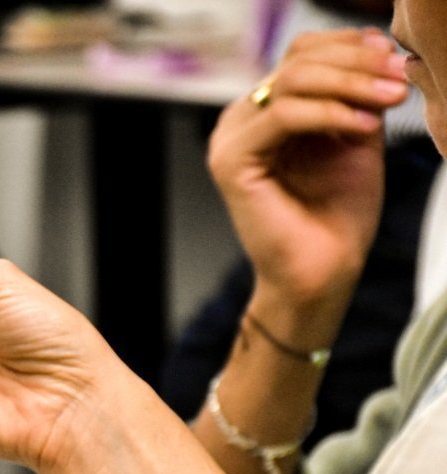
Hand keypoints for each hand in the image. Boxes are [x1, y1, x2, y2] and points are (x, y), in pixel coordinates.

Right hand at [209, 29, 407, 310]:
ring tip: (388, 101)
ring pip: (290, 82)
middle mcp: (241, 122)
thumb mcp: (355, 138)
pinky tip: (362, 127)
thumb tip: (375, 51)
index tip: (393, 57)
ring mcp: (230, 140)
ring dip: (349, 85)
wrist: (321, 271)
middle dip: (357, 64)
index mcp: (264, 113)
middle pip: (297, 62)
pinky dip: (329, 114)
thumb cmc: (335, 216)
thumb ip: (356, 97)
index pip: (300, 55)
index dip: (348, 47)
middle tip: (398, 79)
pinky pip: (281, 116)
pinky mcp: (231, 162)